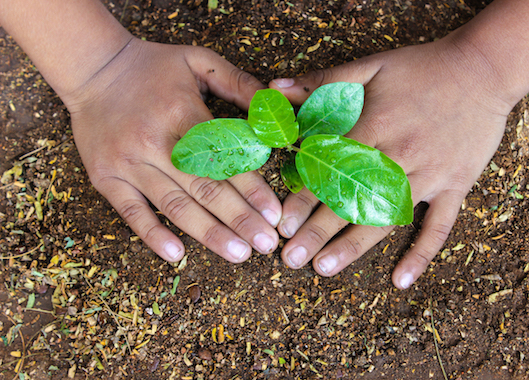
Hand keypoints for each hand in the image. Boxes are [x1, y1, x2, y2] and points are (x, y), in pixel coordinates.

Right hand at [64, 39, 280, 262]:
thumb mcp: (198, 61)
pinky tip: (177, 255)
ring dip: (208, 233)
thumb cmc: (153, 68)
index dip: (251, 188)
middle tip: (266, 244)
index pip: (223, 158)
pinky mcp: (107, 177)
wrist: (92, 68)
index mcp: (182, 112)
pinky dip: (153, 234)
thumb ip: (238, 83)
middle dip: (239, 219)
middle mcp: (155, 141)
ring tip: (238, 254)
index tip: (274, 214)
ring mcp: (128, 163)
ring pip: (174, 205)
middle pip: (203, 188)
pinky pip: (131, 212)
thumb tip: (274, 110)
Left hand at [269, 36, 513, 287]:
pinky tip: (400, 280)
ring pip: (387, 219)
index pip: (332, 169)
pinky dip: (422, 253)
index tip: (282, 224)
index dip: (304, 198)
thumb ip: (323, 80)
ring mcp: (430, 175)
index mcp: (376, 127)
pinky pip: (440, 226)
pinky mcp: (455, 186)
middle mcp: (400, 157)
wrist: (484, 69)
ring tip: (324, 268)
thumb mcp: (371, 65)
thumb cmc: (422, 67)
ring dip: (354, 246)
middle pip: (353, 200)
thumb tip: (275, 89)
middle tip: (290, 259)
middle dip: (318, 232)